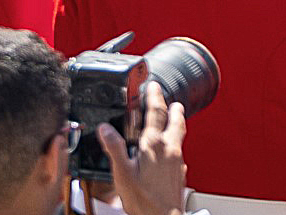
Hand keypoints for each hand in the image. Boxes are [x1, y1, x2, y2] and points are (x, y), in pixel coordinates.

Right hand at [97, 84, 186, 214]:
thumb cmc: (143, 199)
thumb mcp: (122, 173)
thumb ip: (115, 149)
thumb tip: (105, 129)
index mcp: (154, 144)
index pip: (155, 113)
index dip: (153, 97)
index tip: (153, 86)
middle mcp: (170, 147)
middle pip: (174, 119)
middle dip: (171, 106)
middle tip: (168, 98)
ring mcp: (177, 158)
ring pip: (179, 133)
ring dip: (176, 121)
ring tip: (175, 114)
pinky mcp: (180, 170)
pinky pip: (179, 149)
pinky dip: (175, 140)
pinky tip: (171, 147)